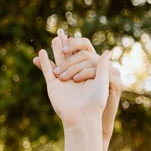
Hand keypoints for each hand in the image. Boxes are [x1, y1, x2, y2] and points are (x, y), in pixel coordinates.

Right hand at [48, 30, 123, 150]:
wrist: (83, 117)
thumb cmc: (95, 102)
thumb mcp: (102, 81)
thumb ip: (103, 66)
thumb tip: (108, 51)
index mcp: (85, 76)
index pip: (81, 58)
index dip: (78, 48)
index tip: (77, 40)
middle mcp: (73, 78)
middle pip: (68, 58)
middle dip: (65, 46)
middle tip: (62, 33)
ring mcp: (62, 81)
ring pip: (58, 62)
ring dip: (56, 49)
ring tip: (55, 38)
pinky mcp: (53, 86)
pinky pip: (47, 71)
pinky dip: (44, 62)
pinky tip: (42, 52)